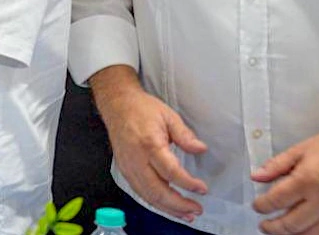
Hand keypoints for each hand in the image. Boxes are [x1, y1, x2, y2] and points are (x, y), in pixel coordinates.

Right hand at [91, 66, 208, 221]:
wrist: (116, 105)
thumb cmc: (141, 109)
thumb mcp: (168, 116)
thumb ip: (185, 135)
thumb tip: (200, 149)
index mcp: (149, 144)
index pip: (170, 171)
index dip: (187, 184)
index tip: (202, 189)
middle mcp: (136, 158)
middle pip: (157, 190)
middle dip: (178, 204)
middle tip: (196, 209)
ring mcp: (128, 166)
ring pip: (147, 195)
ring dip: (167, 208)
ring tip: (186, 214)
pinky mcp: (124, 170)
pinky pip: (140, 191)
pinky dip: (155, 202)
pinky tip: (167, 206)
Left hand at [251, 116, 318, 234]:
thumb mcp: (300, 150)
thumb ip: (276, 166)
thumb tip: (256, 177)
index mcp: (307, 180)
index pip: (276, 201)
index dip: (261, 206)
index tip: (256, 207)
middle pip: (291, 224)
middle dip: (272, 227)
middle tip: (264, 225)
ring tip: (279, 230)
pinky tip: (303, 231)